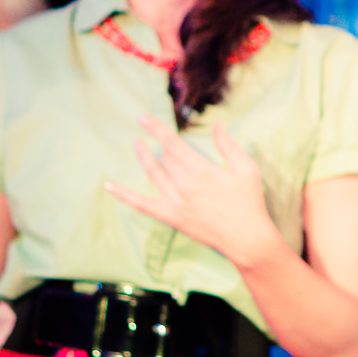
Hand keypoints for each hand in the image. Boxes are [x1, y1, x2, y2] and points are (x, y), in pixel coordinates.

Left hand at [106, 117, 284, 269]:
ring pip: (154, 174)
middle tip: (169, 141)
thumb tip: (217, 124)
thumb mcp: (246, 169)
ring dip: (144, 157)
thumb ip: (228, 145)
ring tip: (137, 144)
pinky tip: (108, 185)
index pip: (172, 144)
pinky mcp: (170, 216)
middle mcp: (183, 185)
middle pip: (166, 157)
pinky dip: (123, 195)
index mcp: (201, 171)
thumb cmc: (249, 202)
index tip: (143, 117)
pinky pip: (141, 204)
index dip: (156, 128)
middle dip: (165, 146)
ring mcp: (174, 202)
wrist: (245, 238)